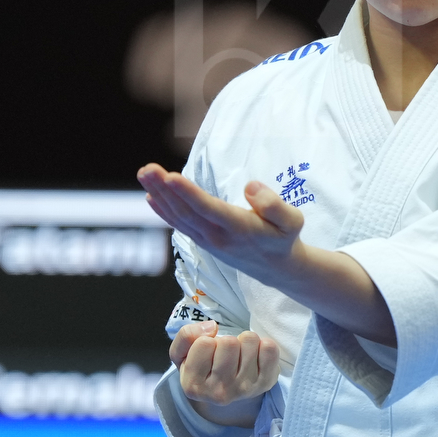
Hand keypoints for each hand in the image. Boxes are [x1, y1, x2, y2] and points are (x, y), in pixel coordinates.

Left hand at [138, 164, 306, 294]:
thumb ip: (274, 204)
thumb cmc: (283, 237)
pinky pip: (180, 224)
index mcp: (240, 228)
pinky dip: (163, 210)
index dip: (188, 193)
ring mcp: (207, 240)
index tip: (170, 176)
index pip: (209, 209)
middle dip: (164, 189)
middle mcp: (218, 236)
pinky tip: (151, 196)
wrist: (276, 268)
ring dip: (159, 195)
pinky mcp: (203, 240)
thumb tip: (251, 186)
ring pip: (179, 217)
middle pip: (186, 212)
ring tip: (144, 173)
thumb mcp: (293, 221)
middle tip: (147, 168)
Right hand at [171, 320, 280, 423]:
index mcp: (193, 386)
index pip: (205, 343)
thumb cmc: (201, 367)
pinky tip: (254, 355)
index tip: (208, 352)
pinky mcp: (265, 383)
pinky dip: (263, 344)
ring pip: (249, 340)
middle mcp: (219, 392)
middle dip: (226, 340)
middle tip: (225, 353)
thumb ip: (186, 336)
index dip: (206, 340)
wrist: (222, 391)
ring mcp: (244, 389)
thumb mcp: (182, 354)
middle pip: (229, 342)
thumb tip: (212, 327)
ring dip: (244, 341)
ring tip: (238, 354)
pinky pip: (270, 348)